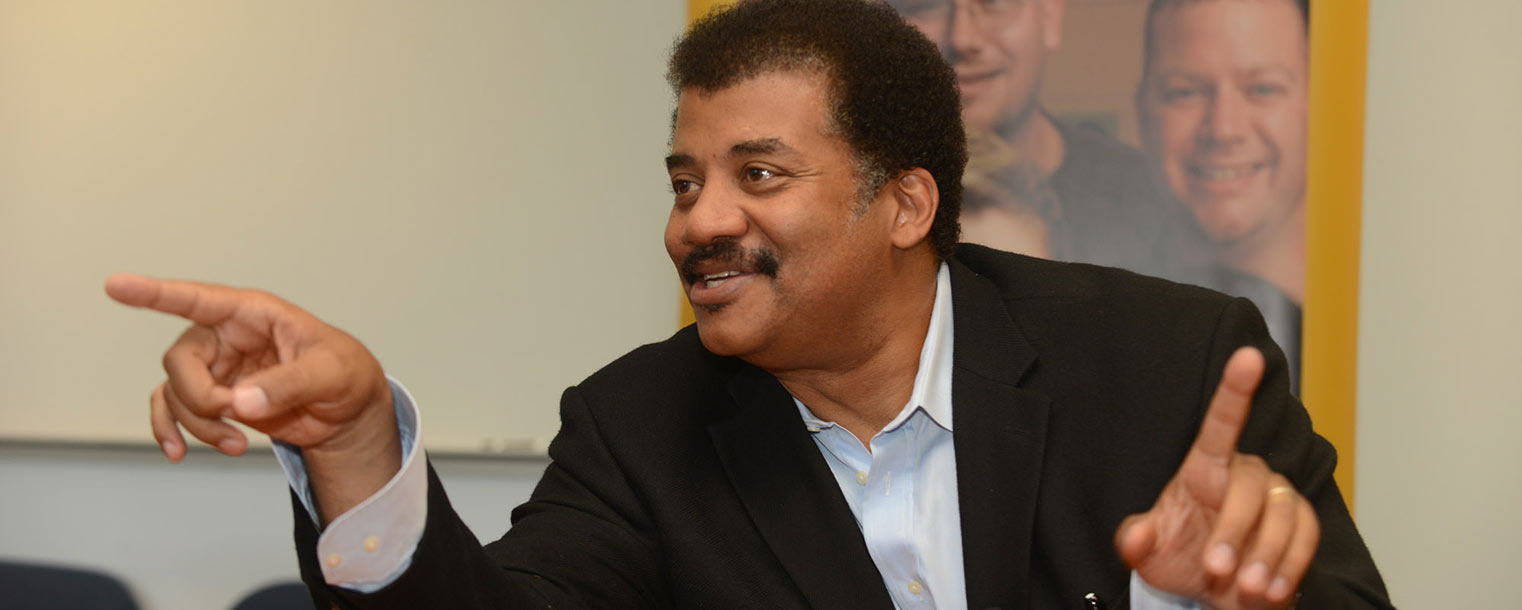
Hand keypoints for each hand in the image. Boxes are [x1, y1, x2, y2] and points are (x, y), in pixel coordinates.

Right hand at [106, 273, 398, 520]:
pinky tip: (178, 452)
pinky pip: (172, 409)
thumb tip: (239, 403)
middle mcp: (227, 337)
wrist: (348, 413)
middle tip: (234, 416)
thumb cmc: (345, 374)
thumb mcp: (331, 373)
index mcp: (254, 314)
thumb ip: (289, 384)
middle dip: (199, 396)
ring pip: (176, 392)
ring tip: (237, 444)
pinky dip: (170, 431)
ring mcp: (217, 369)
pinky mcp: (215, 398)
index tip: (115, 285)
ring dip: (197, 424)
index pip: (198, 299)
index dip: (155, 293)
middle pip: (180, 360)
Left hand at [1115, 347, 1319, 609]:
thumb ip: (1137, 541)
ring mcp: (1276, 498)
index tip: (1245, 356)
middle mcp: (1244, 474)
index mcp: (1204, 468)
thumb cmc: (1180, 558)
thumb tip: (1134, 539)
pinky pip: (1306, 536)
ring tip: (1242, 589)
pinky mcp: (1302, 525)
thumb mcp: (1148, 551)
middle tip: (1218, 569)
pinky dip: (1288, 567)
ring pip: (1283, 515)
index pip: (1220, 423)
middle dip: (1234, 532)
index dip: (1234, 389)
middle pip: (1250, 487)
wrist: (1212, 592)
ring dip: (1264, 556)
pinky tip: (1268, 591)